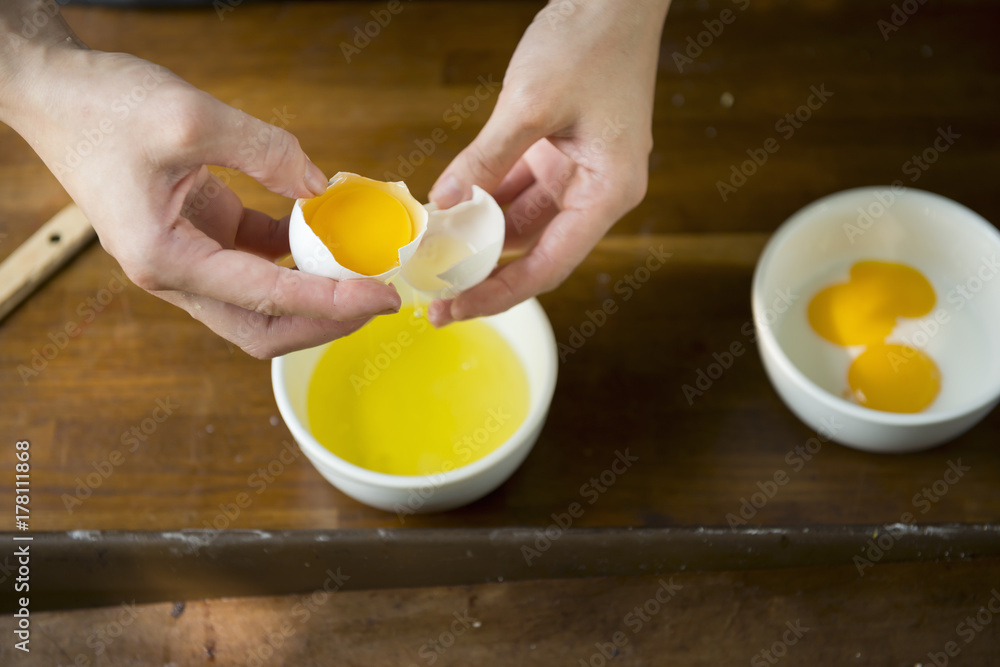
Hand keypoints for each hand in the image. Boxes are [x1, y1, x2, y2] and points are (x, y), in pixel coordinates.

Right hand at [1, 16, 399, 357]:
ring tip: (362, 271)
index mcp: (165, 259)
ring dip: (312, 293)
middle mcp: (174, 272)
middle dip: (324, 320)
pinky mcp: (199, 234)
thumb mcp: (191, 118)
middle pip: (263, 327)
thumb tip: (321, 188)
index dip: (333, 302)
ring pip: (261, 303)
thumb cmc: (101, 106)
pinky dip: (295, 255)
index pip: (268, 298)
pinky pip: (256, 261)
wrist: (53, 91)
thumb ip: (266, 151)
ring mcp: (187, 256)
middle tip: (378, 297)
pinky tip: (329, 233)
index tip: (384, 296)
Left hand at [427, 0, 669, 325]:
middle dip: (483, 271)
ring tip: (432, 252)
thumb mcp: (531, 104)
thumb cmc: (591, 41)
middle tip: (433, 292)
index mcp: (608, 191)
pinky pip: (517, 189)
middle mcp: (597, 190)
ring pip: (521, 222)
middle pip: (534, 251)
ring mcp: (578, 171)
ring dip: (479, 234)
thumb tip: (445, 204)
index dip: (498, 294)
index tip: (453, 309)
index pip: (548, 265)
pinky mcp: (559, 152)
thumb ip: (486, 159)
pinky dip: (484, 198)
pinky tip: (449, 208)